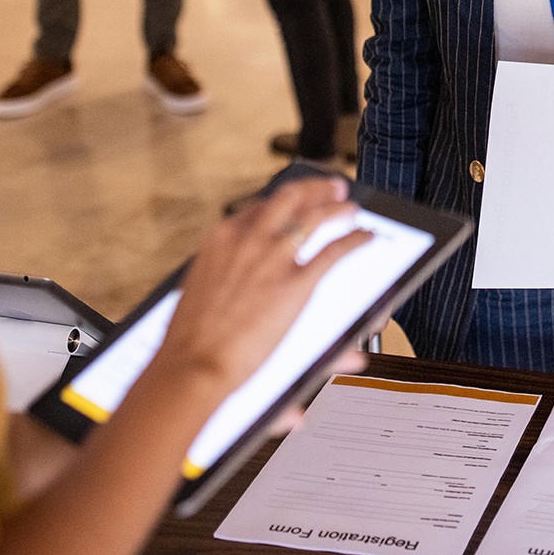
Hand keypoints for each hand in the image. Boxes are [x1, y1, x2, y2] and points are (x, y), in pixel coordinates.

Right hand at [150, 178, 371, 395]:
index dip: (281, 202)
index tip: (291, 204)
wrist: (192, 365)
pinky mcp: (297, 285)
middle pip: (289, 197)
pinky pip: (335, 251)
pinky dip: (355, 240)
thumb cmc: (189, 342)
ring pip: (316, 215)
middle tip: (331, 188)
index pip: (258, 206)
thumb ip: (220, 280)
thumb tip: (236, 287)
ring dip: (337, 206)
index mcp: (220, 239)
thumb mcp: (197, 294)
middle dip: (314, 188)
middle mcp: (249, 239)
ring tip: (350, 207)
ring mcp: (274, 259)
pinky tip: (364, 238)